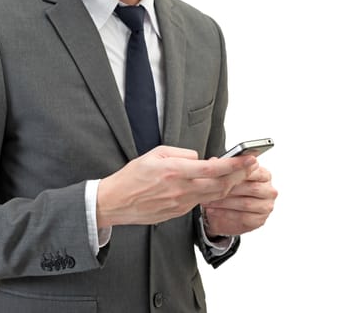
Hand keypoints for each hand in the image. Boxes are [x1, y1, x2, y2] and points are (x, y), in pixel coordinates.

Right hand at [96, 146, 258, 227]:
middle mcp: (180, 189)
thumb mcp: (153, 154)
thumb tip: (198, 158)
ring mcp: (180, 204)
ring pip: (212, 196)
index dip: (235, 164)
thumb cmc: (131, 177)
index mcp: (174, 171)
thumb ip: (180, 153)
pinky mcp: (177, 213)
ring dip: (227, 185)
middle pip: (220, 185)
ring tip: (235, 175)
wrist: (115, 202)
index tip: (249, 158)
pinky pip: (199, 202)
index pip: (213, 168)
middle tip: (250, 166)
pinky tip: (212, 186)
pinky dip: (210, 194)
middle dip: (239, 175)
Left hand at [202, 166, 277, 236]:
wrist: (224, 214)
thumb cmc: (228, 192)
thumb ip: (222, 167)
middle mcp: (268, 190)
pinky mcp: (260, 220)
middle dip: (229, 189)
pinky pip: (243, 217)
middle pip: (252, 188)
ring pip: (246, 203)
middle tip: (211, 189)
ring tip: (208, 200)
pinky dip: (225, 213)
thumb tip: (214, 160)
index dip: (237, 172)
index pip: (254, 170)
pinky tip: (213, 210)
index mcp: (264, 175)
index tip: (220, 172)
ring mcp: (266, 206)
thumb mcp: (224, 177)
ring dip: (224, 202)